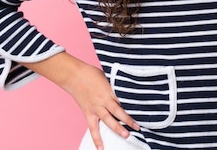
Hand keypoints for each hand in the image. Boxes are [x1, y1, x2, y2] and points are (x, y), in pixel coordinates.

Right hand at [24, 53, 139, 149]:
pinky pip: (93, 128)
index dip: (133, 105)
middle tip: (138, 126)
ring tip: (126, 135)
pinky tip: (101, 148)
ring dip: (117, 128)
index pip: (124, 99)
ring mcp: (95, 108)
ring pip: (108, 120)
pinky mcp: (88, 113)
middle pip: (118, 111)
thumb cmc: (91, 73)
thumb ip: (116, 85)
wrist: (73, 75)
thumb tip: (127, 89)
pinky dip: (97, 138)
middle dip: (128, 119)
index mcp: (110, 90)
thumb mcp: (107, 76)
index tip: (143, 110)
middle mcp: (103, 100)